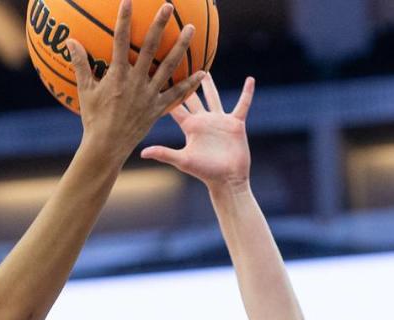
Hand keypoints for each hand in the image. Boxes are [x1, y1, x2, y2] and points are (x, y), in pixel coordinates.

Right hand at [71, 0, 206, 159]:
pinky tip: (203, 72)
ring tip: (191, 29)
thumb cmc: (93, 120)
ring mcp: (148, 96)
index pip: (119, 40)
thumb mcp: (85, 92)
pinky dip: (190, 84)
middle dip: (159, 25)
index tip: (128, 0)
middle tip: (169, 6)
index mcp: (117, 76)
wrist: (106, 148)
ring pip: (168, 67)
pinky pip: (176, 95)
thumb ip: (80, 64)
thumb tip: (70, 41)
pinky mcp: (157, 109)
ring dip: (181, 47)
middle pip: (150, 48)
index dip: (123, 19)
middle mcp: (135, 82)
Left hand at [142, 74, 254, 191]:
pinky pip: (243, 104)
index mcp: (190, 127)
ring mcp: (219, 121)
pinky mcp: (235, 123)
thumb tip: (142, 152)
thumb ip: (164, 153)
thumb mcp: (183, 160)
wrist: (227, 179)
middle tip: (178, 65)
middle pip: (193, 97)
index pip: (176, 106)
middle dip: (186, 82)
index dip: (168, 92)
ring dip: (210, 85)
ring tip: (206, 70)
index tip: (159, 76)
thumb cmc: (204, 172)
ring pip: (213, 97)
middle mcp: (203, 121)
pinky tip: (250, 79)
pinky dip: (247, 93)